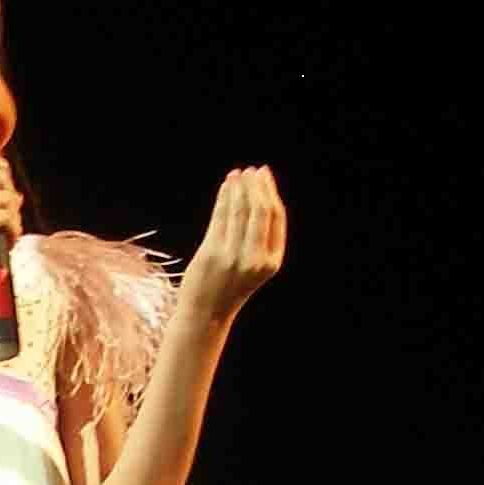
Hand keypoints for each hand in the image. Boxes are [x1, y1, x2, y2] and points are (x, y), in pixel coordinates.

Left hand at [182, 166, 284, 313]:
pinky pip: (220, 217)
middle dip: (256, 186)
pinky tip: (227, 186)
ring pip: (239, 210)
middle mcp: (256, 258)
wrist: (206, 314)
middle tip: (252, 170)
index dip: (271, 192)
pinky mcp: (212, 253)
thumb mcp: (255, 266)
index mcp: (272, 261)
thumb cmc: (230, 287)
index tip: (264, 176)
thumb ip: (260, 238)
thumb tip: (259, 197)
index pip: (276, 218)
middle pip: (260, 210)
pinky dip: (224, 197)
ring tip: (237, 174)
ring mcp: (233, 256)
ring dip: (239, 188)